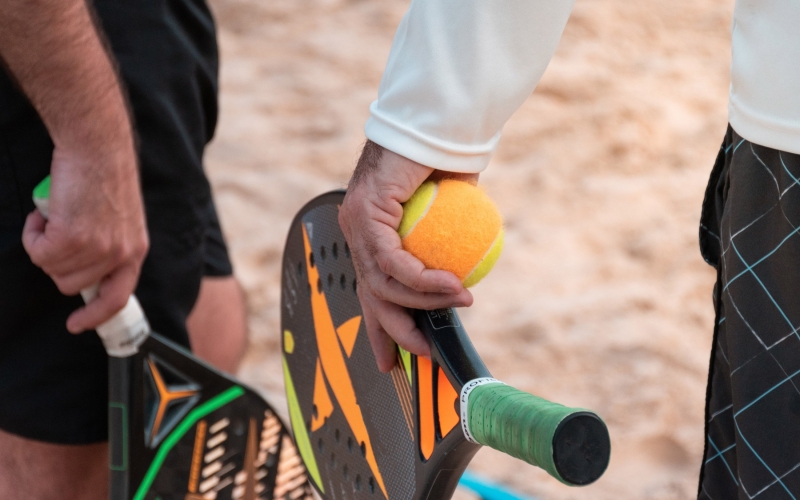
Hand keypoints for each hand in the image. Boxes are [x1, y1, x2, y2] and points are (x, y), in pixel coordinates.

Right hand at [23, 139, 147, 333]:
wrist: (97, 147)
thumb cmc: (104, 175)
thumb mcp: (121, 219)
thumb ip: (110, 246)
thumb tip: (86, 270)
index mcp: (135, 250)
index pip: (118, 297)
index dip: (96, 314)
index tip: (77, 324)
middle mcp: (120, 254)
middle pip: (72, 285)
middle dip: (58, 263)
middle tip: (58, 232)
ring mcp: (96, 248)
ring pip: (52, 269)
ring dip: (44, 245)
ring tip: (54, 216)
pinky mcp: (71, 237)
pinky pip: (37, 252)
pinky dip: (32, 233)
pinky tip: (44, 212)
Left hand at [339, 141, 474, 371]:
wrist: (439, 123)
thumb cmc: (448, 161)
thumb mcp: (450, 217)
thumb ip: (447, 248)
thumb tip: (464, 280)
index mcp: (370, 233)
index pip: (370, 289)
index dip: (380, 329)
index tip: (392, 362)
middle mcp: (356, 230)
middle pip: (369, 295)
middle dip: (394, 332)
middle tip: (424, 353)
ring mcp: (356, 222)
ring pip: (381, 283)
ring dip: (424, 301)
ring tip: (460, 300)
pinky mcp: (364, 213)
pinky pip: (392, 261)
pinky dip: (423, 278)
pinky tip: (451, 284)